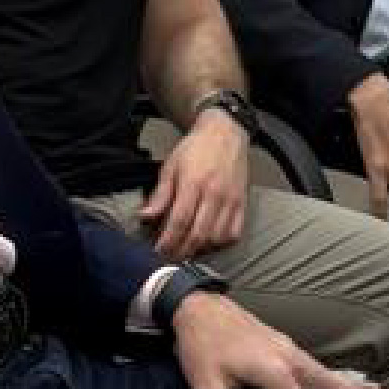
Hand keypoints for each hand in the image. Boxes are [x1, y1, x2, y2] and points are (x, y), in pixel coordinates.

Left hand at [141, 113, 250, 259]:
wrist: (226, 132)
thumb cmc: (196, 148)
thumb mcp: (171, 166)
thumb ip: (160, 194)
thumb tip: (145, 216)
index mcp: (194, 183)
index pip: (179, 221)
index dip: (167, 241)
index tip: (158, 250)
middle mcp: (215, 194)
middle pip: (198, 234)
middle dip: (182, 251)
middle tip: (170, 256)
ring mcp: (231, 200)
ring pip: (216, 237)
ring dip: (200, 249)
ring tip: (187, 249)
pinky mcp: (243, 203)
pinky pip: (234, 232)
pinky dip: (221, 242)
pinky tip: (209, 241)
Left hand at [168, 292, 388, 388]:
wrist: (197, 306)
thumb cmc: (200, 348)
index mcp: (275, 373)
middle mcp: (289, 358)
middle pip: (332, 383)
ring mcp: (288, 347)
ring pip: (326, 371)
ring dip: (351, 383)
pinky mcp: (281, 342)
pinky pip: (315, 362)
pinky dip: (332, 373)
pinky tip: (333, 377)